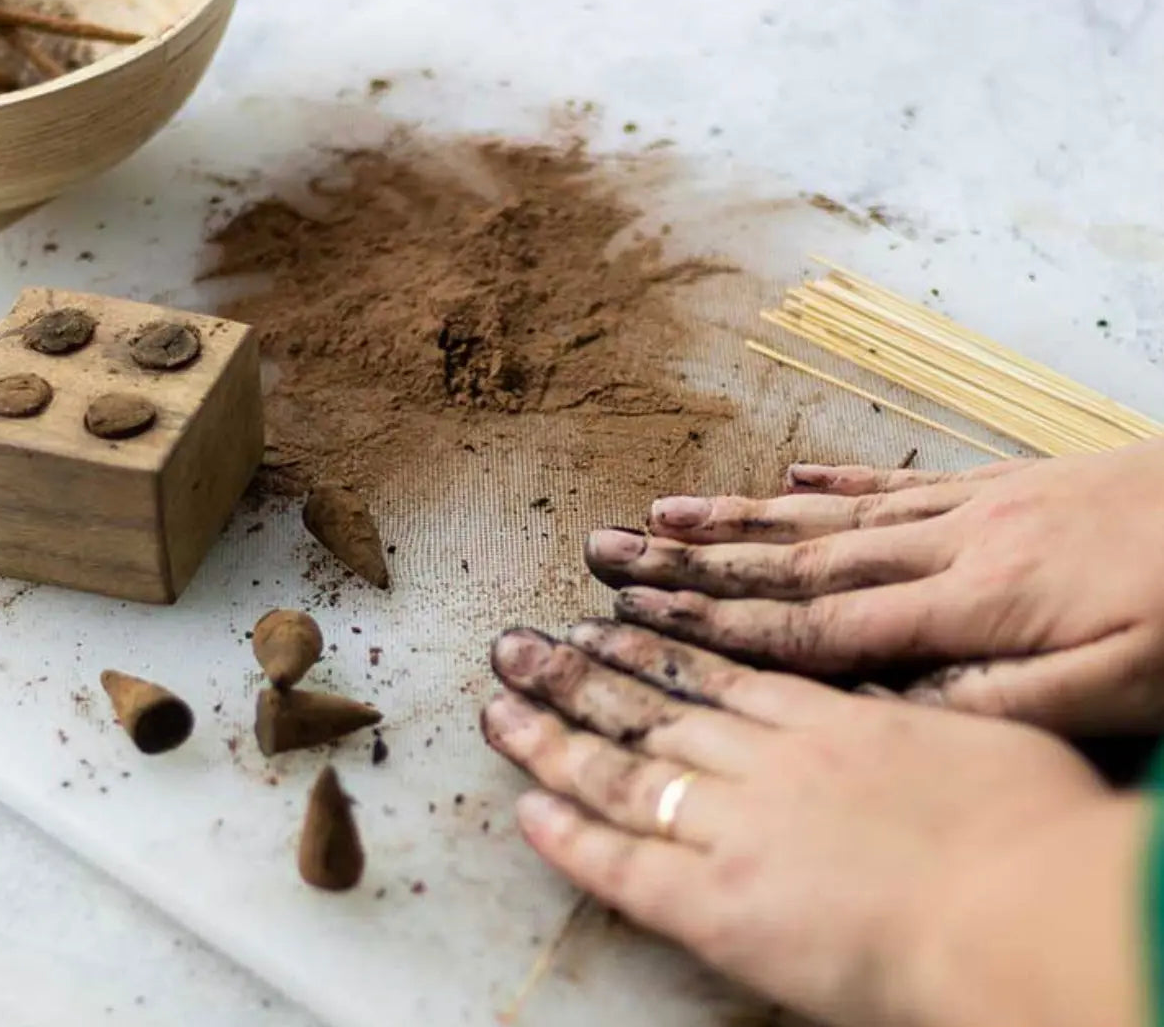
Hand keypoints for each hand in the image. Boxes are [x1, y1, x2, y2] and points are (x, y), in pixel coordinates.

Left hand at [483, 624, 1118, 1026]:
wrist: (1029, 912)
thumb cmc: (1034, 831)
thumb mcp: (980, 743)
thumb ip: (908, 723)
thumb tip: (880, 708)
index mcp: (825, 723)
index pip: (715, 676)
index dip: (652, 649)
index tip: (605, 623)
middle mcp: (765, 763)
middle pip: (650, 709)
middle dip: (578, 672)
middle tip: (519, 642)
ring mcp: (734, 828)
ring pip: (623, 769)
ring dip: (555, 733)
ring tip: (502, 698)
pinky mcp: (719, 907)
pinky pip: (626, 866)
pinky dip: (572, 839)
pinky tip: (525, 810)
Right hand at [582, 441, 1163, 733]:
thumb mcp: (1123, 688)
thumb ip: (998, 700)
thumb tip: (886, 706)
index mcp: (971, 603)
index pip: (815, 620)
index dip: (720, 618)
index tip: (642, 610)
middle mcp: (949, 545)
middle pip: (796, 556)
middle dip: (694, 558)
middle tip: (612, 547)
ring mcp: (971, 508)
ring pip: (829, 515)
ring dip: (740, 515)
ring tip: (664, 512)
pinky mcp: (1000, 485)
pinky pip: (893, 484)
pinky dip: (830, 483)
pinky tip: (787, 479)